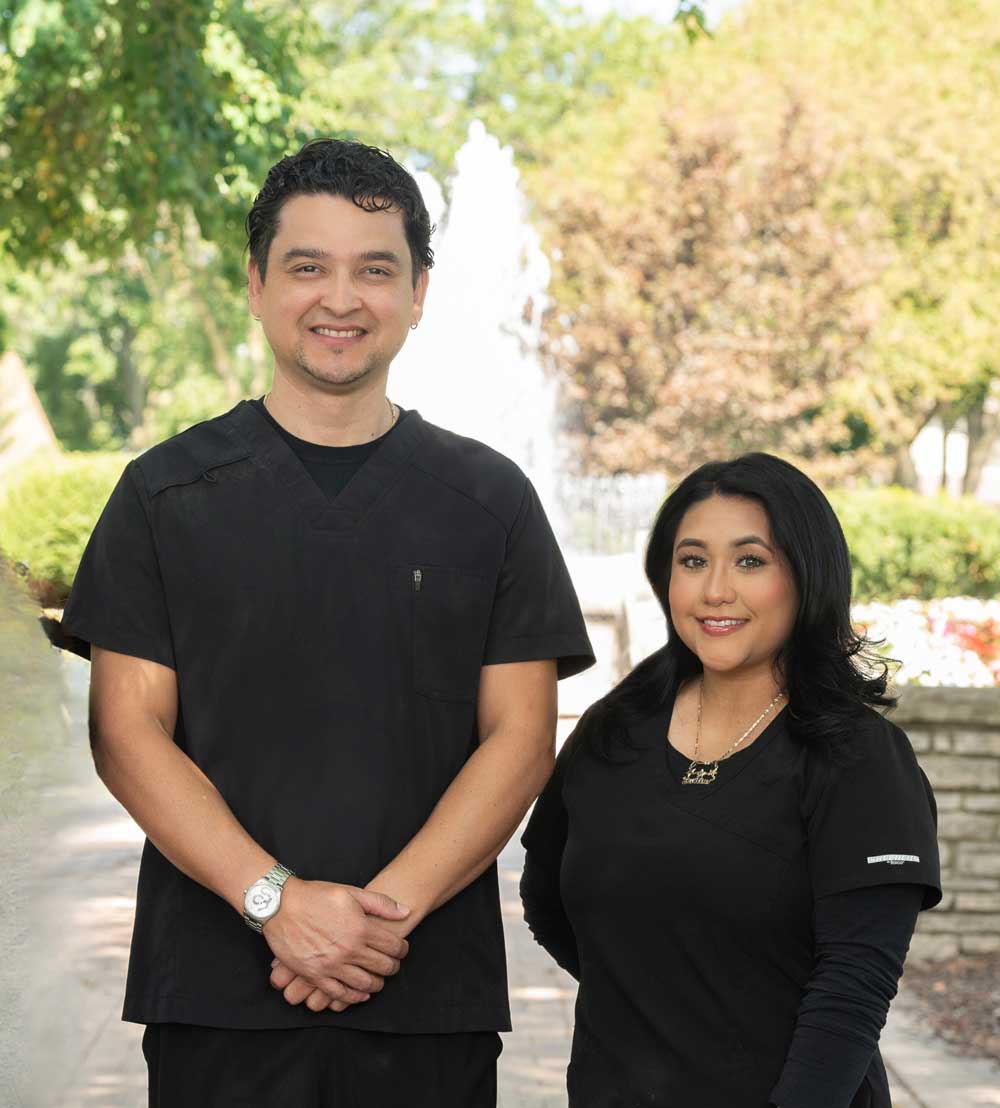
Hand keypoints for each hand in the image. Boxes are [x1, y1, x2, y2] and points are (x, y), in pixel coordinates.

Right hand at [263, 879, 409, 1008]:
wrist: (280, 906)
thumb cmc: (316, 896)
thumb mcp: (351, 892)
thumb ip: (381, 903)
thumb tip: (405, 912)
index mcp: (361, 928)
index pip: (393, 946)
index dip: (402, 949)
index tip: (402, 949)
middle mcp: (349, 950)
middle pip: (382, 967)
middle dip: (392, 967)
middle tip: (393, 964)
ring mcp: (332, 965)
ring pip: (365, 984)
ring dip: (377, 984)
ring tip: (378, 980)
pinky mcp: (315, 976)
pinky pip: (339, 994)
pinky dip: (354, 997)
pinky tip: (360, 994)